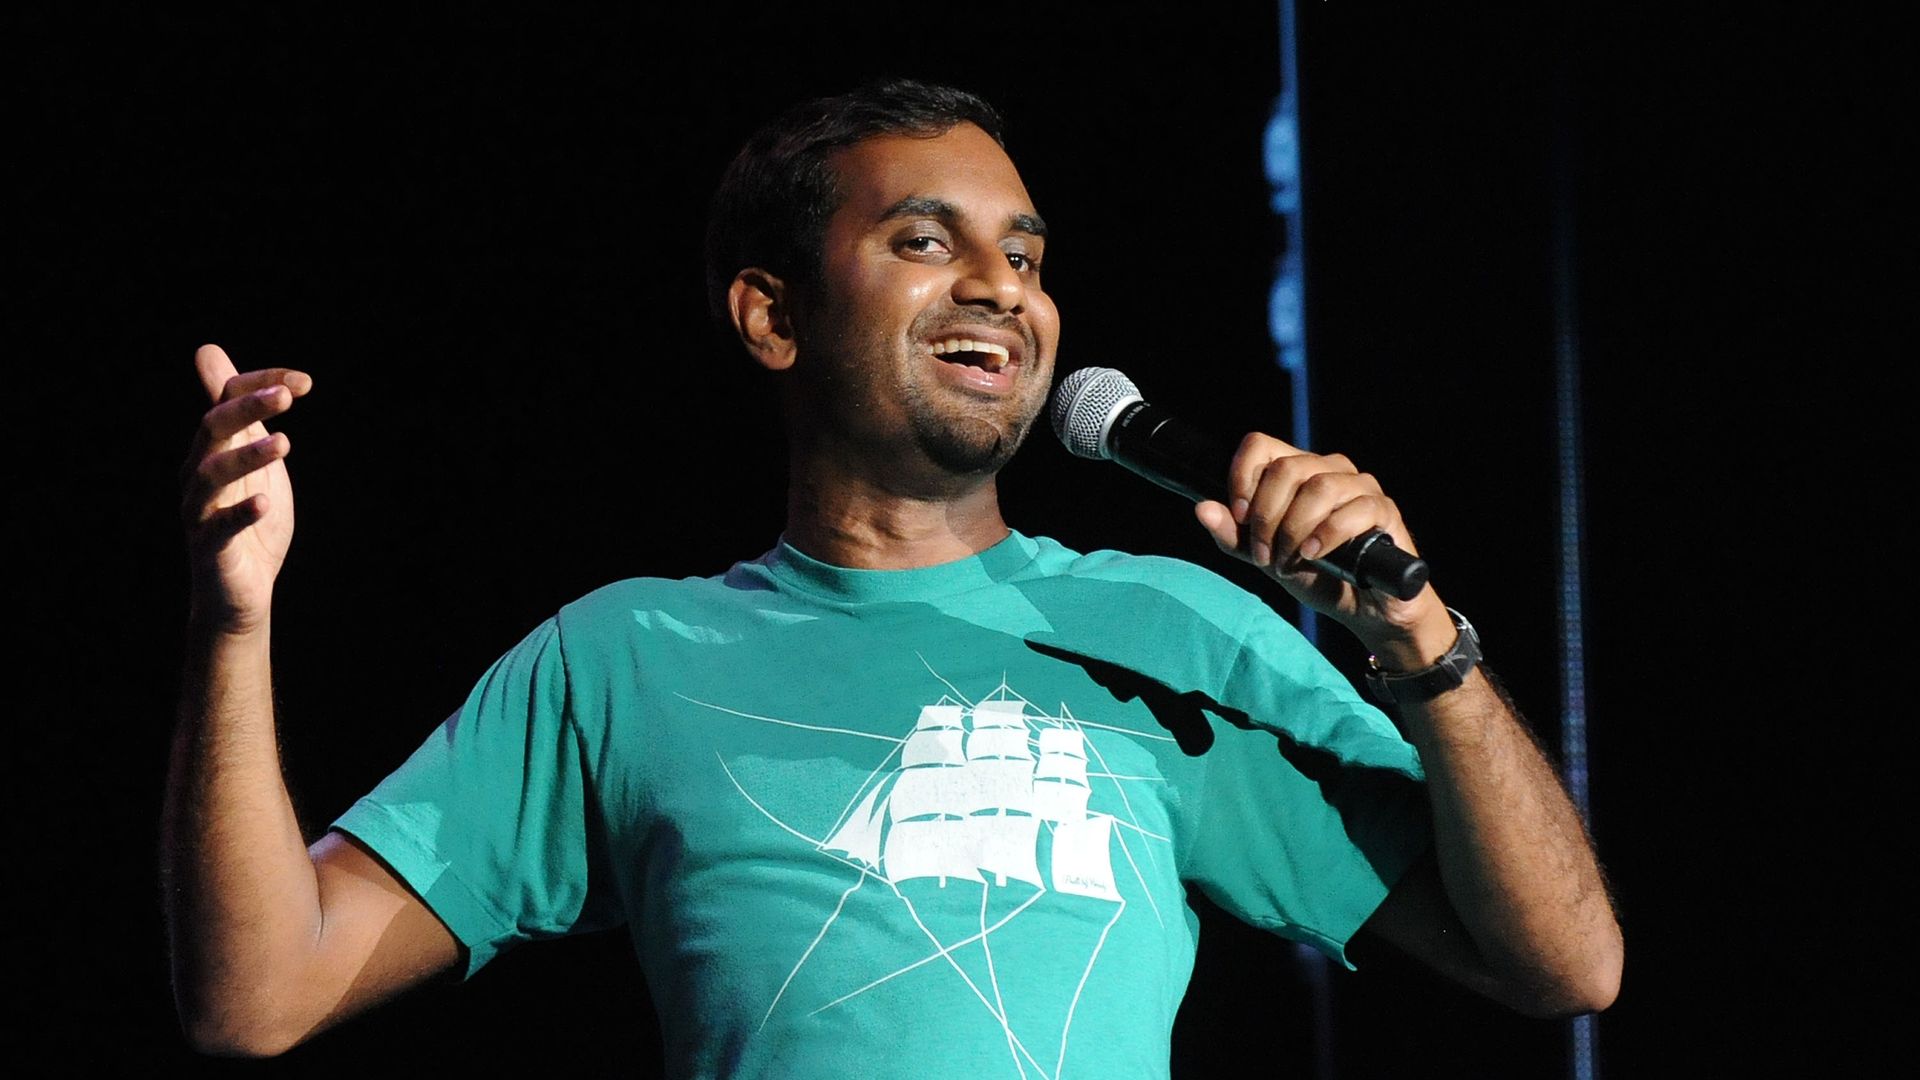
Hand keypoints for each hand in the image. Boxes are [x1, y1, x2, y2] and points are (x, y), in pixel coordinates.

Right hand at [180, 344, 311, 634]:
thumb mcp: (249, 457)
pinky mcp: (210, 546)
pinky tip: (263, 502)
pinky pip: (219, 527)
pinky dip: (240, 513)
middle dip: (247, 409)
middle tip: (285, 398)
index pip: (226, 400)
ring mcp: (201, 509)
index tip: (304, 383)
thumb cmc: (248, 519)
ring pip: (212, 475)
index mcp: (212, 448)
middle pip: (213, 429)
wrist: (240, 590)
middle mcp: (198, 472)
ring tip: (284, 443)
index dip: (261, 386)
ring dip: (247, 456)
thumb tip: (207, 350)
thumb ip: (239, 412)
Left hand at [1194, 432, 1451, 664]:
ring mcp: (1360, 487)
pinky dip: (1327, 534)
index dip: (1242, 476)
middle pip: (1287, 468)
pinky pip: (1356, 509)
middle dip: (1267, 516)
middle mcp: (1329, 469)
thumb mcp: (1265, 558)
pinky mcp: (1384, 510)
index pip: (1261, 445)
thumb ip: (1233, 536)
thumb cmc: (1314, 575)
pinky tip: (1314, 556)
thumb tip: (1201, 509)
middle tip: (1265, 555)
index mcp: (1297, 470)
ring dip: (1294, 529)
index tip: (1239, 516)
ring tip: (1289, 561)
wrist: (1361, 608)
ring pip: (1319, 487)